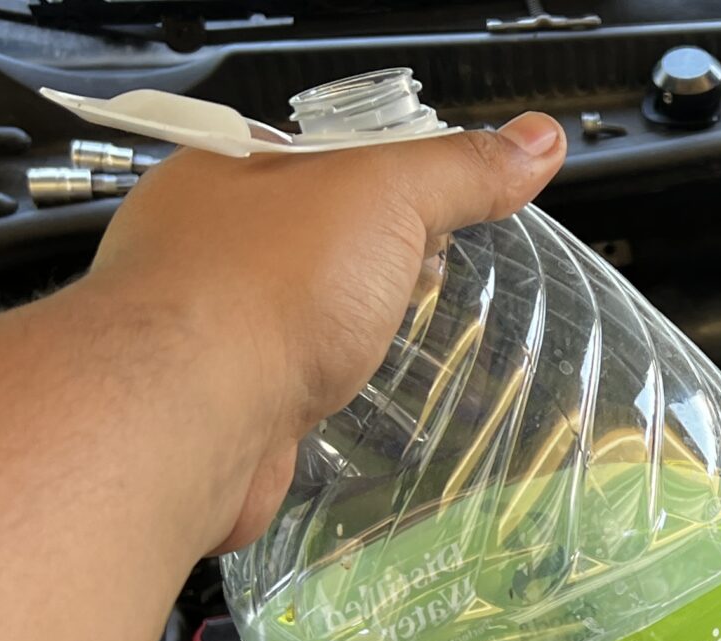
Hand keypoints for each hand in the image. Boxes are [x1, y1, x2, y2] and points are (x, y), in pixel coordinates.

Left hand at [81, 112, 565, 547]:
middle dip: (358, 266)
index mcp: (225, 174)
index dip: (377, 180)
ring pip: (283, 322)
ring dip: (331, 337)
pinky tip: (342, 403)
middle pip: (299, 243)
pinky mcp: (212, 411)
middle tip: (415, 277)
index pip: (312, 161)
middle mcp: (198, 249)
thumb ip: (460, 170)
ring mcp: (198, 334)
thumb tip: (534, 142)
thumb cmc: (257, 290)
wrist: (185, 418)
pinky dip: (311, 399)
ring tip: (387, 344)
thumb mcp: (386, 195)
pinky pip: (274, 393)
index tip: (430, 204)